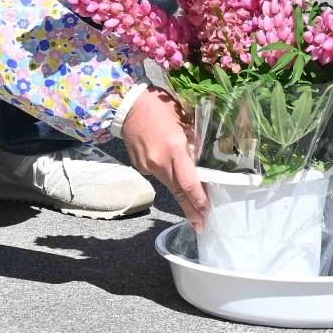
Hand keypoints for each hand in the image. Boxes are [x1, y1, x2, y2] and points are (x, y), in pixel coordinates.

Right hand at [120, 88, 207, 229]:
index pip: (188, 182)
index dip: (198, 200)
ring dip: (180, 191)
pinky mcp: (139, 166)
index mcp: (174, 149)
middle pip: (178, 191)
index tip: (206, 212)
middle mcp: (160, 162)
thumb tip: (200, 162)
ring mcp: (147, 166)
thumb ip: (192, 144)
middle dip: (190, 209)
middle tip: (200, 226)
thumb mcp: (183, 121)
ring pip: (168, 182)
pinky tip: (165, 160)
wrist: (127, 105)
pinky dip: (166, 172)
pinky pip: (157, 173)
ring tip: (191, 203)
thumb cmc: (160, 107)